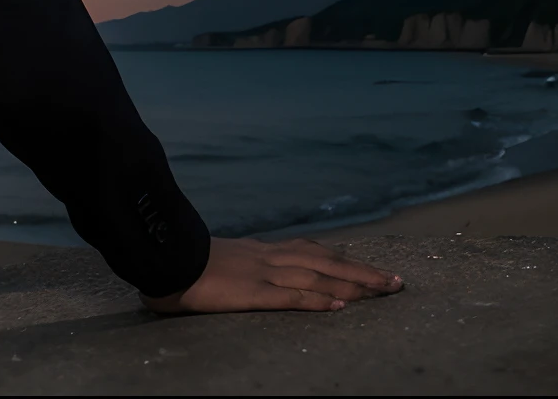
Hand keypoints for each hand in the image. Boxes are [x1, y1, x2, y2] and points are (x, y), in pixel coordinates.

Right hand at [143, 236, 402, 314]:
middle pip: (326, 260)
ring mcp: (262, 273)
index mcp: (260, 251)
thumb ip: (231, 266)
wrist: (162, 254)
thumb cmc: (179, 259)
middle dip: (363, 272)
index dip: (341, 259)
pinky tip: (341, 306)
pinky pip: (292, 296)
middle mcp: (268, 257)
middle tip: (395, 282)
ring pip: (319, 275)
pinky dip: (320, 299)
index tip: (366, 266)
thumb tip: (234, 275)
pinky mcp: (252, 292)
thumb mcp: (213, 259)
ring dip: (355, 283)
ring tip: (384, 291)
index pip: (309, 251)